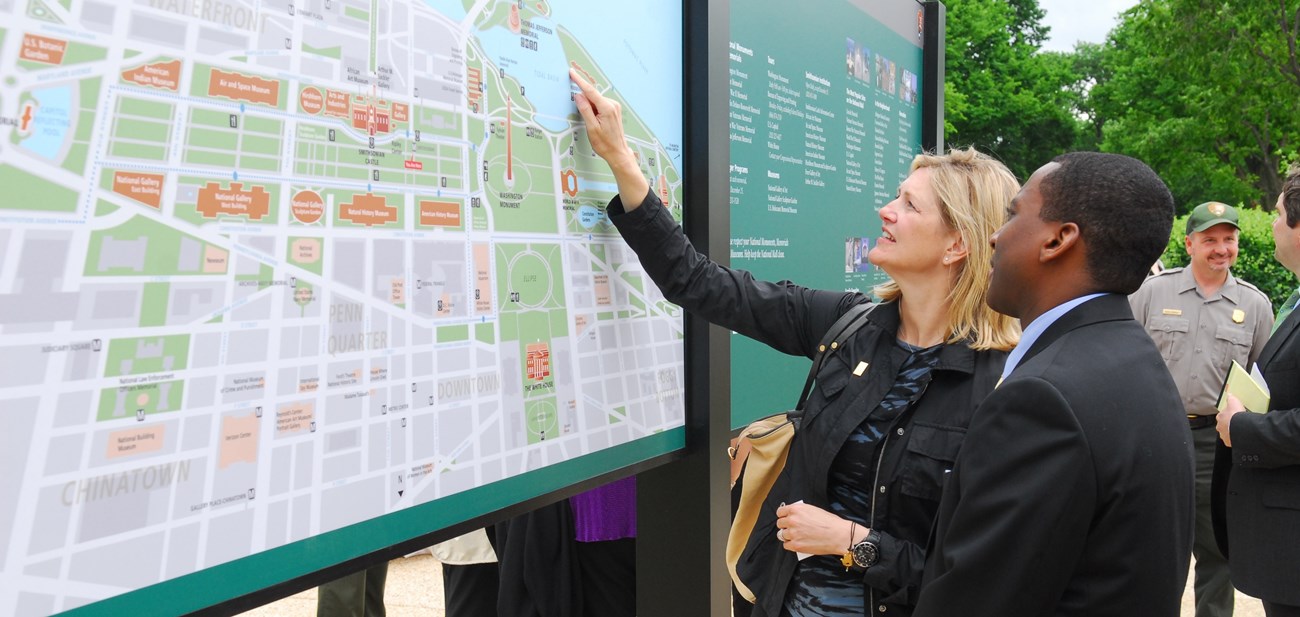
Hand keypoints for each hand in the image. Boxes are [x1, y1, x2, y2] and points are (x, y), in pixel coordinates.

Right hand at [569, 69, 648, 206]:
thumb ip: (585, 110)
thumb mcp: (591, 128)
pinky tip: (596, 122)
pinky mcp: (614, 109)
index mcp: (607, 108)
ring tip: (593, 124)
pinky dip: (594, 110)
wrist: (617, 152)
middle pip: (592, 96)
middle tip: (586, 119)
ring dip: (590, 108)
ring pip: (595, 101)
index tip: (572, 73)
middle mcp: (612, 105)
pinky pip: (600, 105)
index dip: (580, 81)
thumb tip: (579, 96)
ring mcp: (614, 106)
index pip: (590, 91)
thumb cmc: (605, 143)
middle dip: (584, 102)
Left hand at [775, 502, 861, 556]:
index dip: (783, 516)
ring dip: (787, 536)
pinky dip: (790, 545)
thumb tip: (793, 515)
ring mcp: (793, 533)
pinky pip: (786, 545)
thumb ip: (800, 512)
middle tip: (792, 528)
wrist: (839, 535)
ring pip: (782, 535)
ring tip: (796, 536)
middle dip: (785, 526)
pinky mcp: (796, 545)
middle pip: (780, 524)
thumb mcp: (813, 509)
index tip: (785, 518)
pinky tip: (797, 543)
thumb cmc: (830, 522)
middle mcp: (792, 520)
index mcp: (796, 509)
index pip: (780, 512)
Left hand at [1217, 394, 1243, 446]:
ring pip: (1226, 433)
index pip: (1222, 416)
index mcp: (1220, 417)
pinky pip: (1231, 440)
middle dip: (1229, 424)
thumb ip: (1231, 398)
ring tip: (1239, 431)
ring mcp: (1223, 435)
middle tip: (1237, 424)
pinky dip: (1234, 439)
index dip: (1228, 415)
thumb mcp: (1234, 402)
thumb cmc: (1236, 416)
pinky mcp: (1228, 442)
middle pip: (1224, 425)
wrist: (1240, 428)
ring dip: (1231, 432)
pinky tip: (1239, 437)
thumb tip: (1229, 394)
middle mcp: (1220, 426)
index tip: (1233, 416)